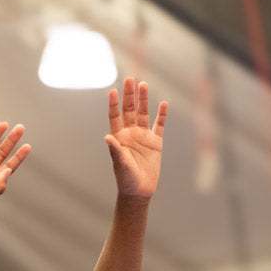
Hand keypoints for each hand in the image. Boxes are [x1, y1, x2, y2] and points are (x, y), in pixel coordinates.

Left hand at [104, 77, 167, 199]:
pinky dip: (161, 115)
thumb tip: (107, 137)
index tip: (112, 91)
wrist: (139, 191)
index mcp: (119, 137)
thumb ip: (115, 150)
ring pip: (143, 114)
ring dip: (144, 100)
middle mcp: (130, 133)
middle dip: (130, 95)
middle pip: (130, 110)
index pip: (115, 116)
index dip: (113, 104)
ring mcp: (143, 137)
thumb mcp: (120, 164)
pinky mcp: (156, 142)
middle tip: (130, 79)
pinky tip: (163, 104)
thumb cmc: (126, 179)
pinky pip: (159, 125)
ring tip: (143, 85)